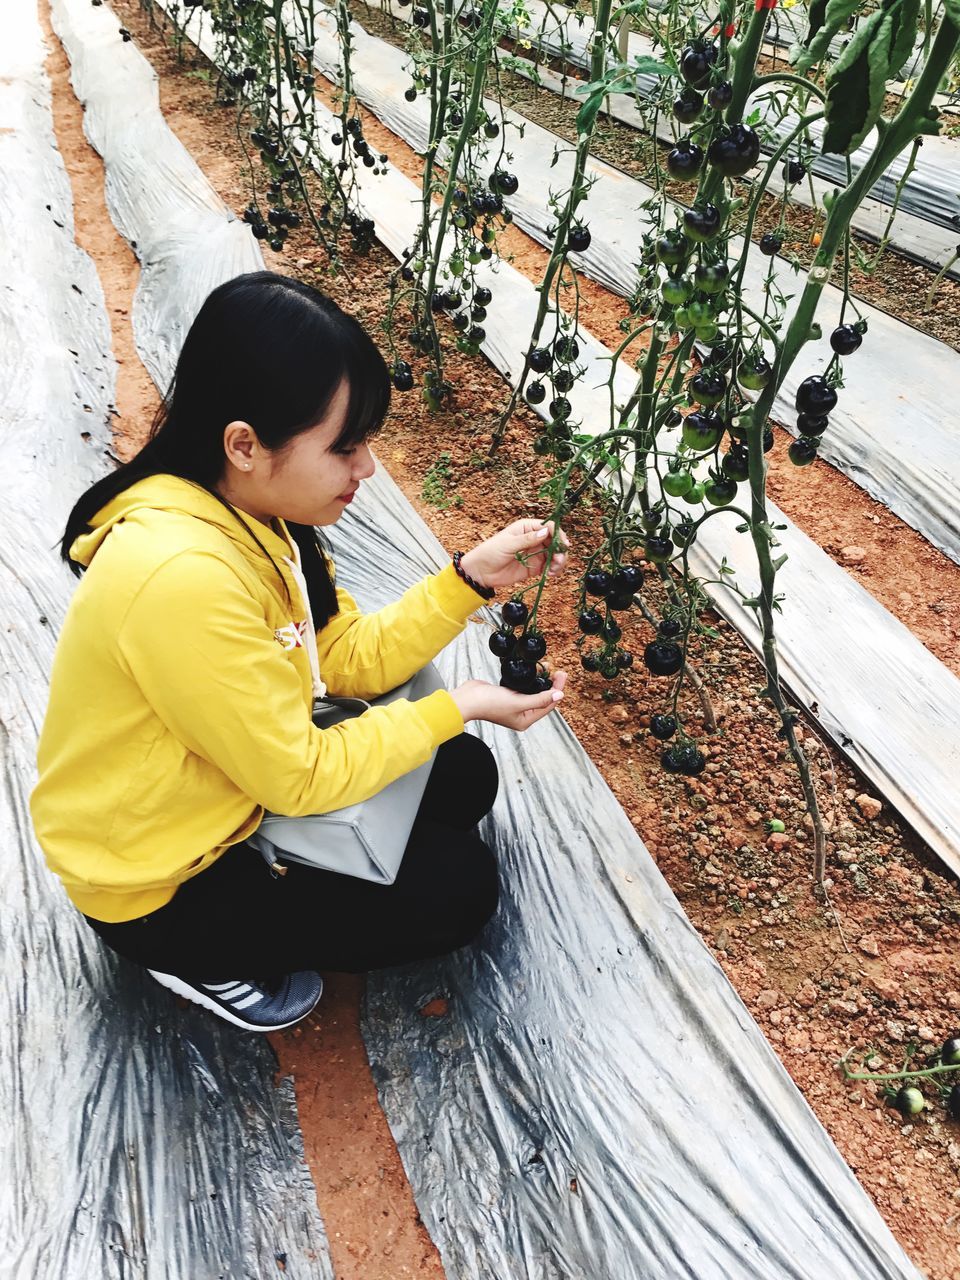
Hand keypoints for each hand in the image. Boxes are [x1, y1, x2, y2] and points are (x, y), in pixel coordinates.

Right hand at [451, 670, 567, 730]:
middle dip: (550, 683)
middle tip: (557, 669)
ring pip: (534, 690)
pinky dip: (530, 677)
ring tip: (547, 666)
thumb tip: (559, 695)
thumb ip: (539, 699)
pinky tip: (533, 669)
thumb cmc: (489, 704)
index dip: (557, 689)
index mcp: (526, 720)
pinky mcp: (508, 693)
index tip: (562, 674)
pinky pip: (524, 685)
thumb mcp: (518, 702)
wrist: (467, 699)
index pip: (548, 705)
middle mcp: (522, 713)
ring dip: (540, 679)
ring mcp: (514, 703)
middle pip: (543, 697)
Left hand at [459, 518, 569, 591]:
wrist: (480, 572)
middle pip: (555, 541)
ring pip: (555, 554)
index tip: (563, 545)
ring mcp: (535, 553)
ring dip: (559, 561)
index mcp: (527, 527)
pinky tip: (550, 574)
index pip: (549, 527)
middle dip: (560, 550)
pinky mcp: (535, 567)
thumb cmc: (490, 552)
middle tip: (558, 560)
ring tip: (554, 570)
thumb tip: (545, 531)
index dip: (558, 535)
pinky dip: (554, 570)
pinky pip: (550, 567)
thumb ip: (527, 539)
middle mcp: (534, 538)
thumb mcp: (508, 544)